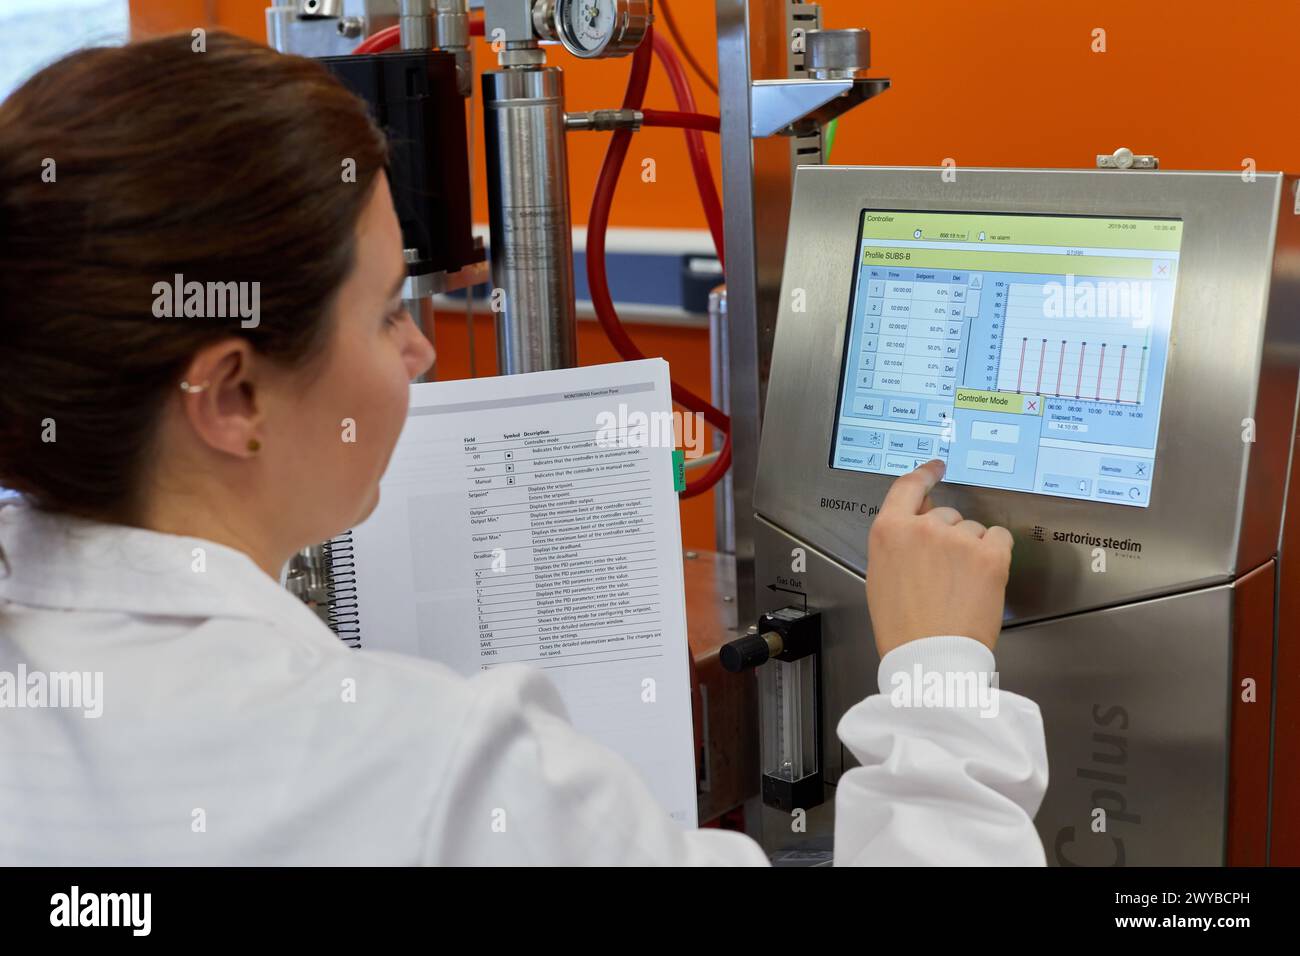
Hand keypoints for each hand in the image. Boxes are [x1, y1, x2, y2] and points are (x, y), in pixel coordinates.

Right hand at [866, 459, 1012, 655]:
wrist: (931, 656)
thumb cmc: (903, 628)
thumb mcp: (882, 576)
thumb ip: (898, 542)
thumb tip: (921, 521)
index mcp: (889, 531)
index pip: (908, 487)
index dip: (926, 474)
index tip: (937, 467)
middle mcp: (923, 527)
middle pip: (946, 514)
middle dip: (949, 537)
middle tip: (946, 572)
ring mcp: (958, 538)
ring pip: (973, 530)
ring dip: (972, 550)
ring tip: (961, 586)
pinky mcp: (989, 554)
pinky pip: (999, 538)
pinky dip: (996, 554)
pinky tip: (983, 579)